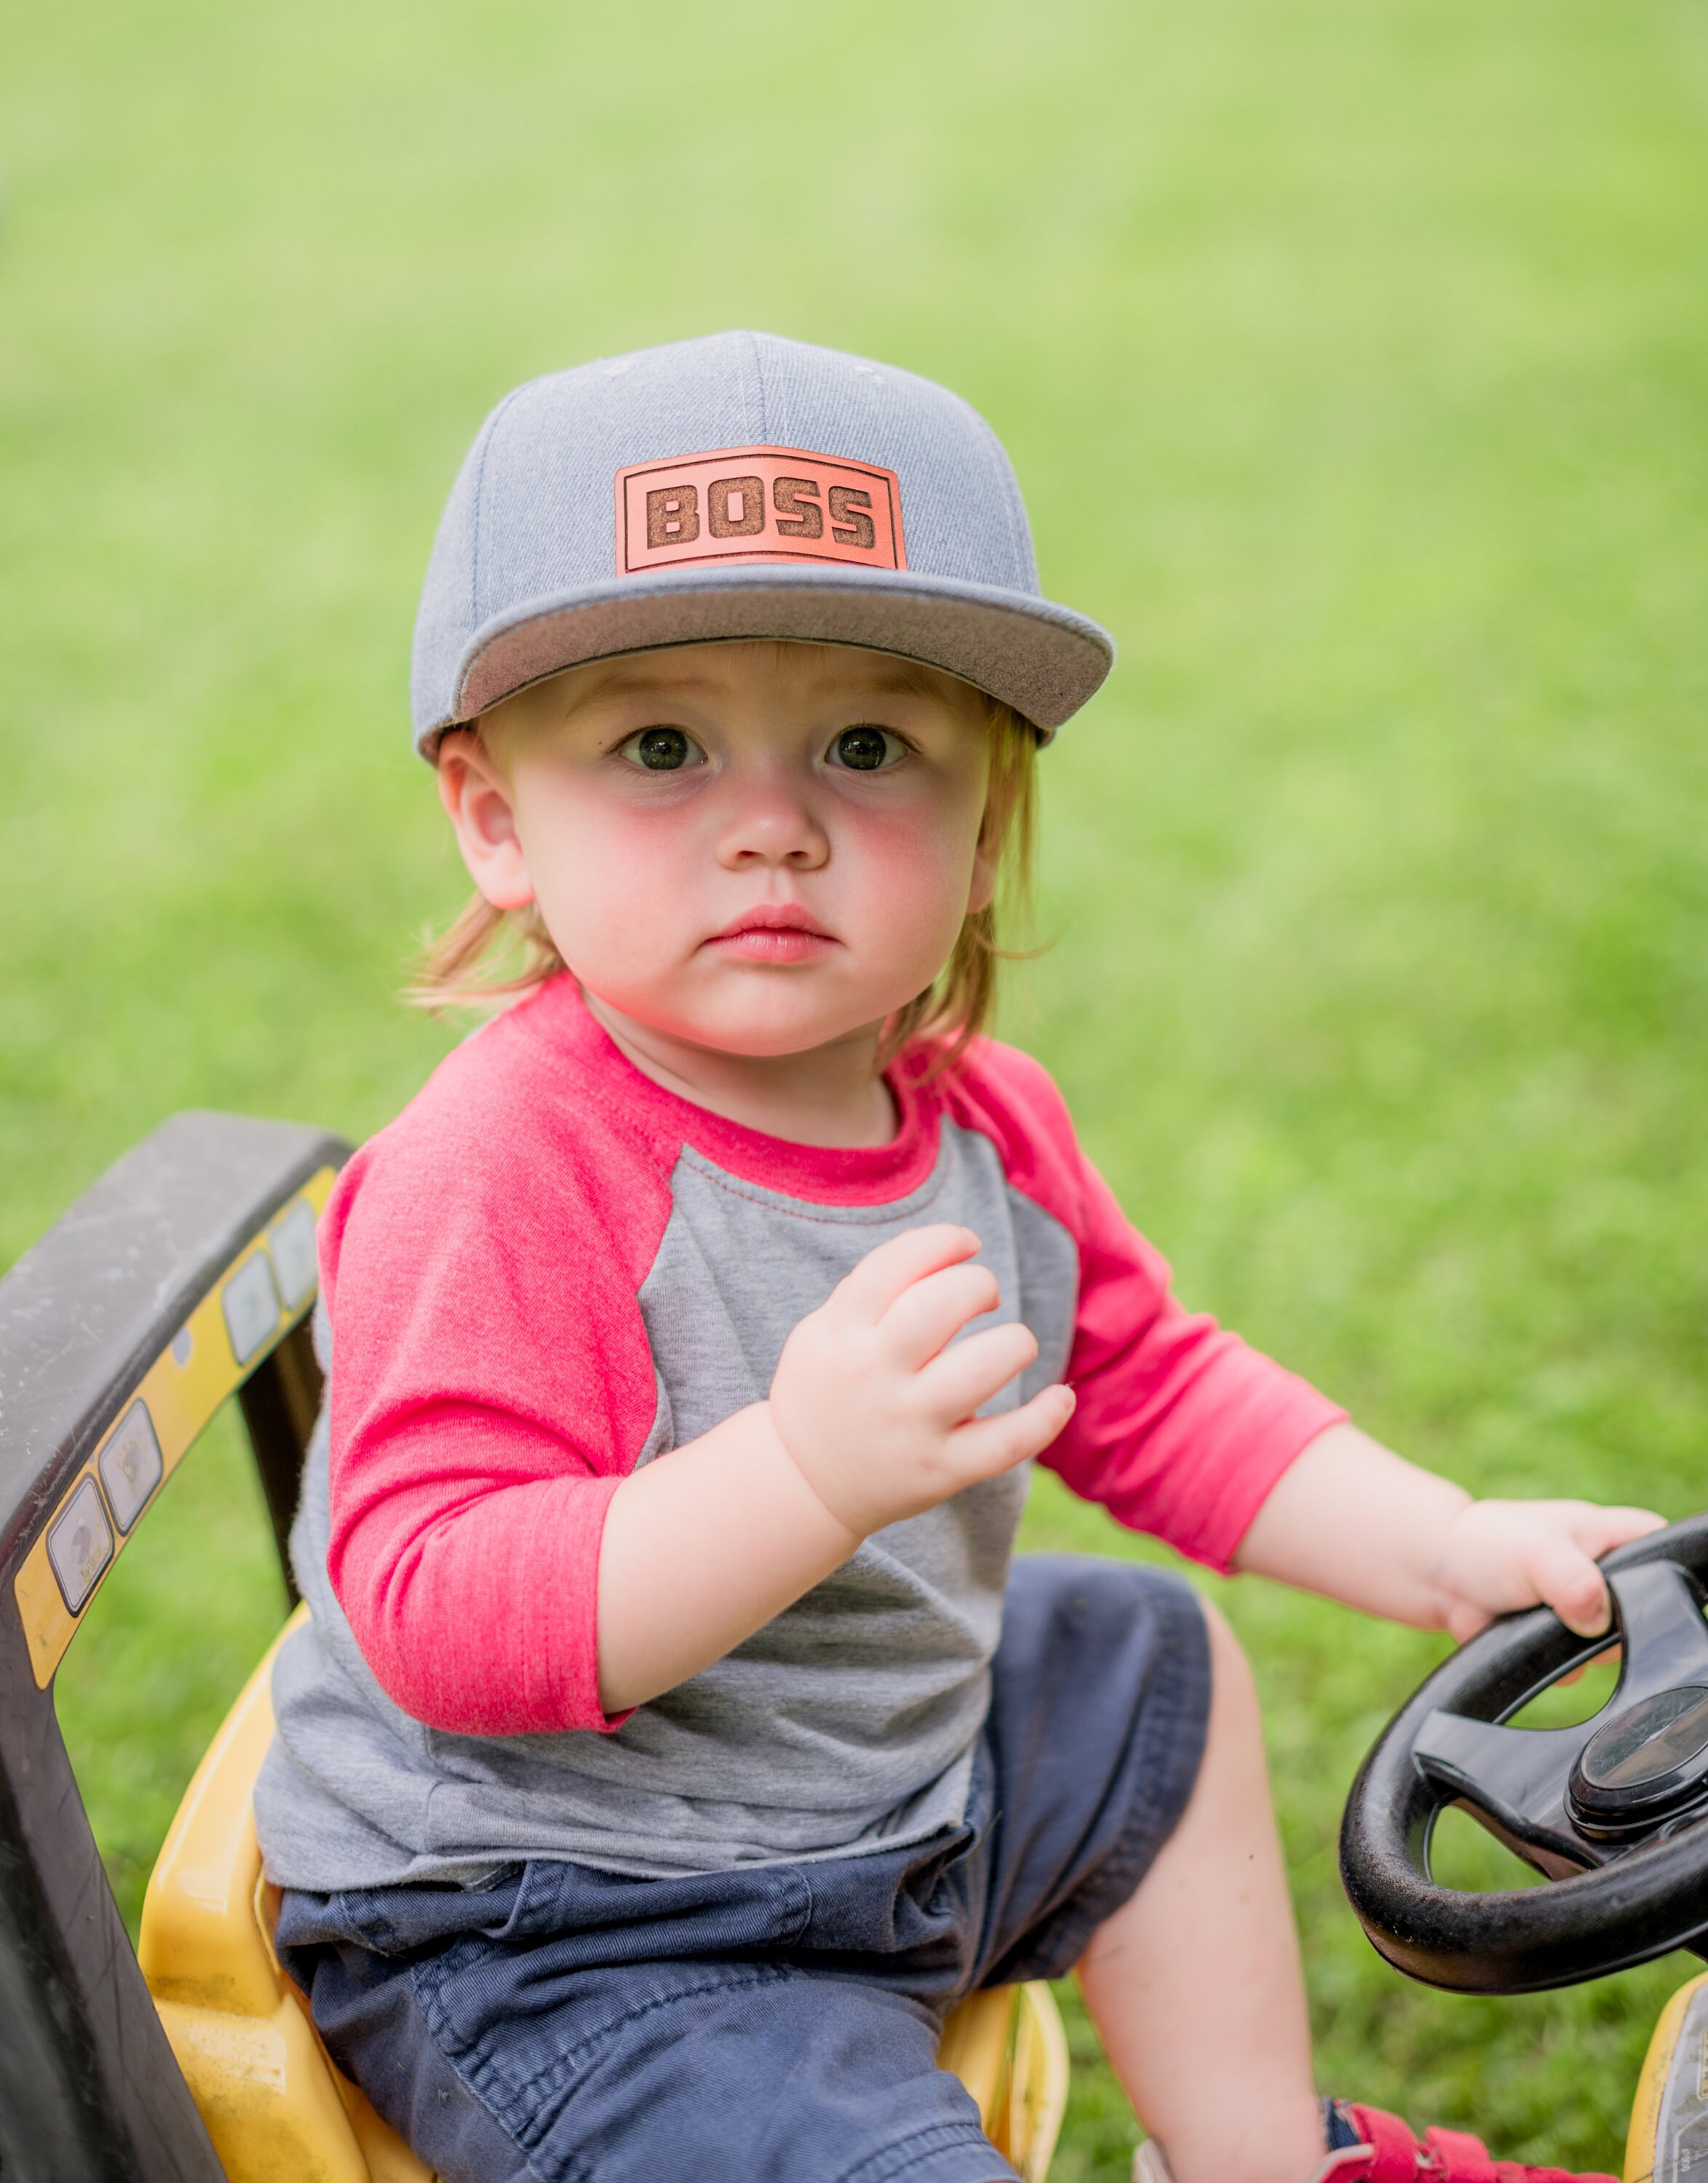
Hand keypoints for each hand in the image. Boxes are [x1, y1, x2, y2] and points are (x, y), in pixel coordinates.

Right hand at [767, 1223, 1074, 1537]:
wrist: (803, 1484)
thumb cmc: (827, 1389)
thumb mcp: (822, 1331)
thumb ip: (870, 1288)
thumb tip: (937, 1245)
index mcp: (841, 1332)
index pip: (896, 1264)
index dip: (943, 1240)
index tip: (966, 1243)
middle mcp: (874, 1375)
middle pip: (941, 1304)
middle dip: (979, 1284)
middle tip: (982, 1295)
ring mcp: (908, 1425)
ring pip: (981, 1368)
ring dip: (1015, 1342)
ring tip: (1012, 1344)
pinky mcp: (939, 1471)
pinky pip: (1005, 1444)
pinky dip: (1044, 1419)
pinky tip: (1060, 1396)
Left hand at [1429, 1497, 1666, 1643]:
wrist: (1443, 1577)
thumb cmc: (1489, 1546)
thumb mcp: (1537, 1551)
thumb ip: (1574, 1580)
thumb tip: (1596, 1619)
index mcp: (1618, 1535)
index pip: (1670, 1551)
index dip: (1665, 1577)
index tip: (1629, 1596)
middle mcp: (1610, 1574)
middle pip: (1648, 1614)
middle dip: (1615, 1626)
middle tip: (1571, 1609)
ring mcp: (1590, 1610)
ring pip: (1614, 1648)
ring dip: (1581, 1648)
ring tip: (1542, 1619)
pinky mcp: (1567, 1642)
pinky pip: (1582, 1669)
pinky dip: (1559, 1666)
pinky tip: (1531, 1641)